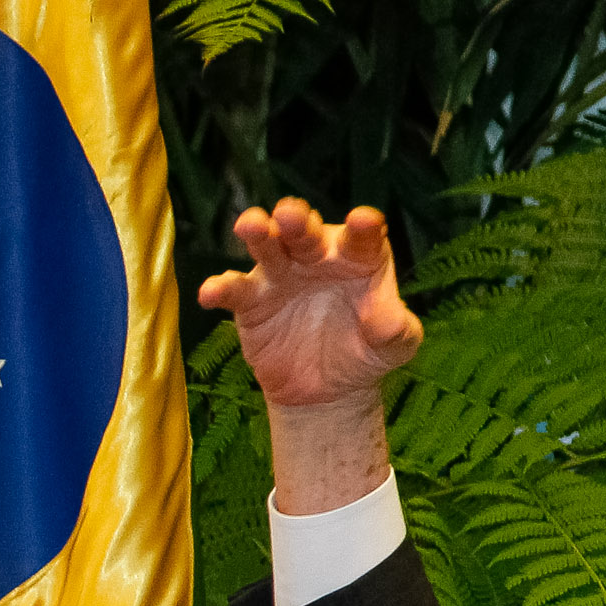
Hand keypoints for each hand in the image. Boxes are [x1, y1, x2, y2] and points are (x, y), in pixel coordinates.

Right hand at [198, 200, 423, 418]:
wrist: (327, 389)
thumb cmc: (367, 353)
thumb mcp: (395, 346)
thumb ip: (396, 330)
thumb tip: (386, 321)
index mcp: (357, 257)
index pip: (362, 237)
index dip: (363, 228)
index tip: (366, 222)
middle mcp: (316, 258)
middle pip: (306, 232)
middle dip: (298, 220)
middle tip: (291, 215)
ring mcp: (281, 276)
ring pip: (267, 246)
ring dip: (258, 233)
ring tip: (249, 226)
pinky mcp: (251, 302)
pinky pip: (234, 291)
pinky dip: (220, 288)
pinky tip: (209, 293)